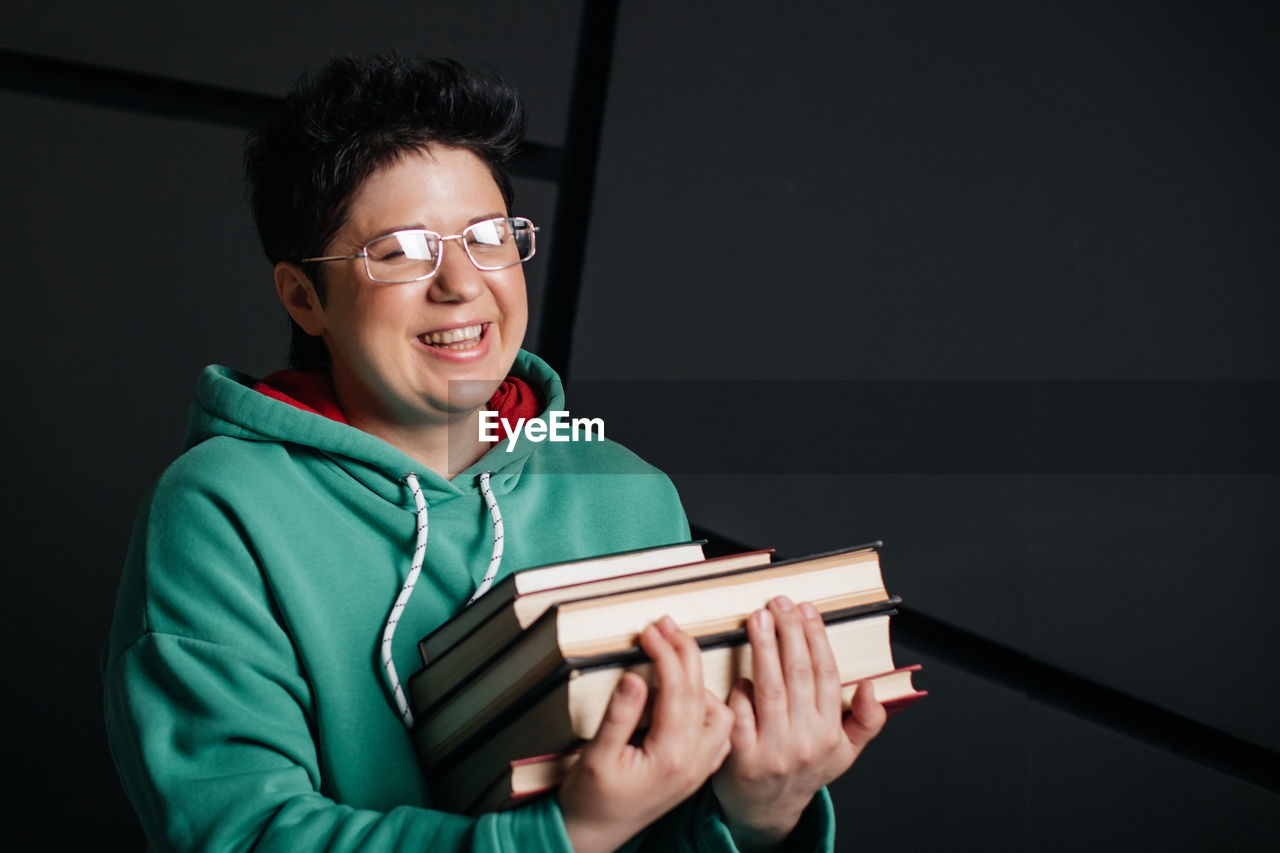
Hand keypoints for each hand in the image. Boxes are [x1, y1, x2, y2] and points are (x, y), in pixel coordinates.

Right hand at [559, 616, 733, 852]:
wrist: (594, 836)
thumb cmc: (591, 800)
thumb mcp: (596, 757)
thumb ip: (618, 716)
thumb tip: (634, 676)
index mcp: (670, 757)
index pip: (677, 690)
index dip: (665, 653)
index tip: (650, 631)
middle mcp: (693, 762)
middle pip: (700, 694)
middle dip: (684, 654)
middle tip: (665, 627)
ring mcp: (698, 768)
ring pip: (719, 713)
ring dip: (702, 681)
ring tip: (676, 656)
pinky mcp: (695, 771)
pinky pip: (718, 733)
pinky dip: (710, 705)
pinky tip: (691, 693)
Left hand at [712, 596, 887, 851]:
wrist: (767, 810)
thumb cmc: (804, 770)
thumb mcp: (845, 752)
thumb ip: (867, 721)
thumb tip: (874, 687)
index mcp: (831, 733)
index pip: (827, 674)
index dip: (817, 638)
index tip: (807, 609)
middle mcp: (804, 740)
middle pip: (798, 674)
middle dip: (789, 632)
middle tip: (779, 603)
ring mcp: (772, 749)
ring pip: (769, 687)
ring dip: (764, 647)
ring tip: (758, 618)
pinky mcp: (740, 756)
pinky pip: (738, 711)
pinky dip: (738, 688)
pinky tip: (738, 669)